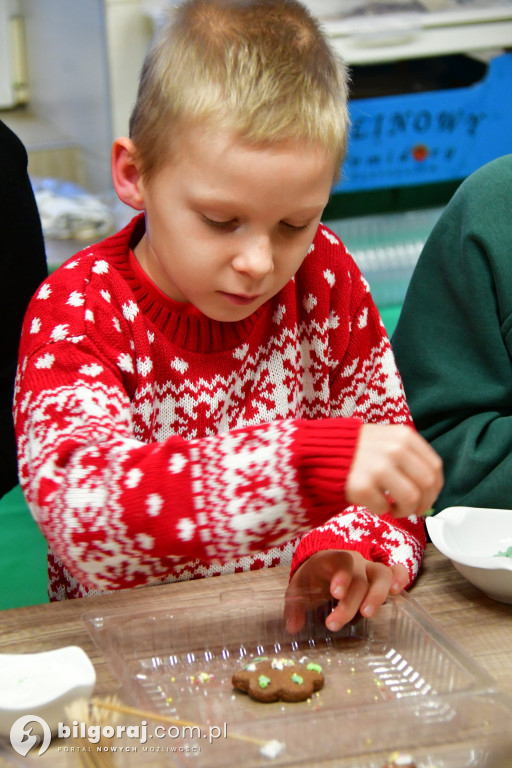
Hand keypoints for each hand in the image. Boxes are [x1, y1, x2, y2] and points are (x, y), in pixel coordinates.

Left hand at [284, 550, 408, 632]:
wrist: (324, 567)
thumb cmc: (313, 580)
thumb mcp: (299, 590)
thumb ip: (294, 607)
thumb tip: (293, 627)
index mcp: (331, 559)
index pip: (341, 560)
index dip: (341, 575)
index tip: (336, 593)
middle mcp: (354, 562)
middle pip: (358, 578)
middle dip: (349, 602)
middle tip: (335, 623)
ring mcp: (369, 568)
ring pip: (381, 574)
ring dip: (377, 595)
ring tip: (368, 614)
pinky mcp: (381, 577)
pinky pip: (397, 571)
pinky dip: (400, 578)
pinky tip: (398, 593)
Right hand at [345, 424, 442, 517]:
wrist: (323, 451)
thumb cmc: (358, 449)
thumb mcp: (388, 439)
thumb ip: (410, 455)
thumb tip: (431, 486)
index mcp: (404, 437)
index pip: (435, 467)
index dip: (435, 488)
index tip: (427, 497)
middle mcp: (395, 450)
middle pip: (427, 485)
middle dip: (423, 503)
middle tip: (413, 509)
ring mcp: (379, 468)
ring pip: (411, 499)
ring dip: (405, 510)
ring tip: (394, 509)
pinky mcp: (363, 486)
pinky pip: (383, 508)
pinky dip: (380, 510)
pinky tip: (373, 502)